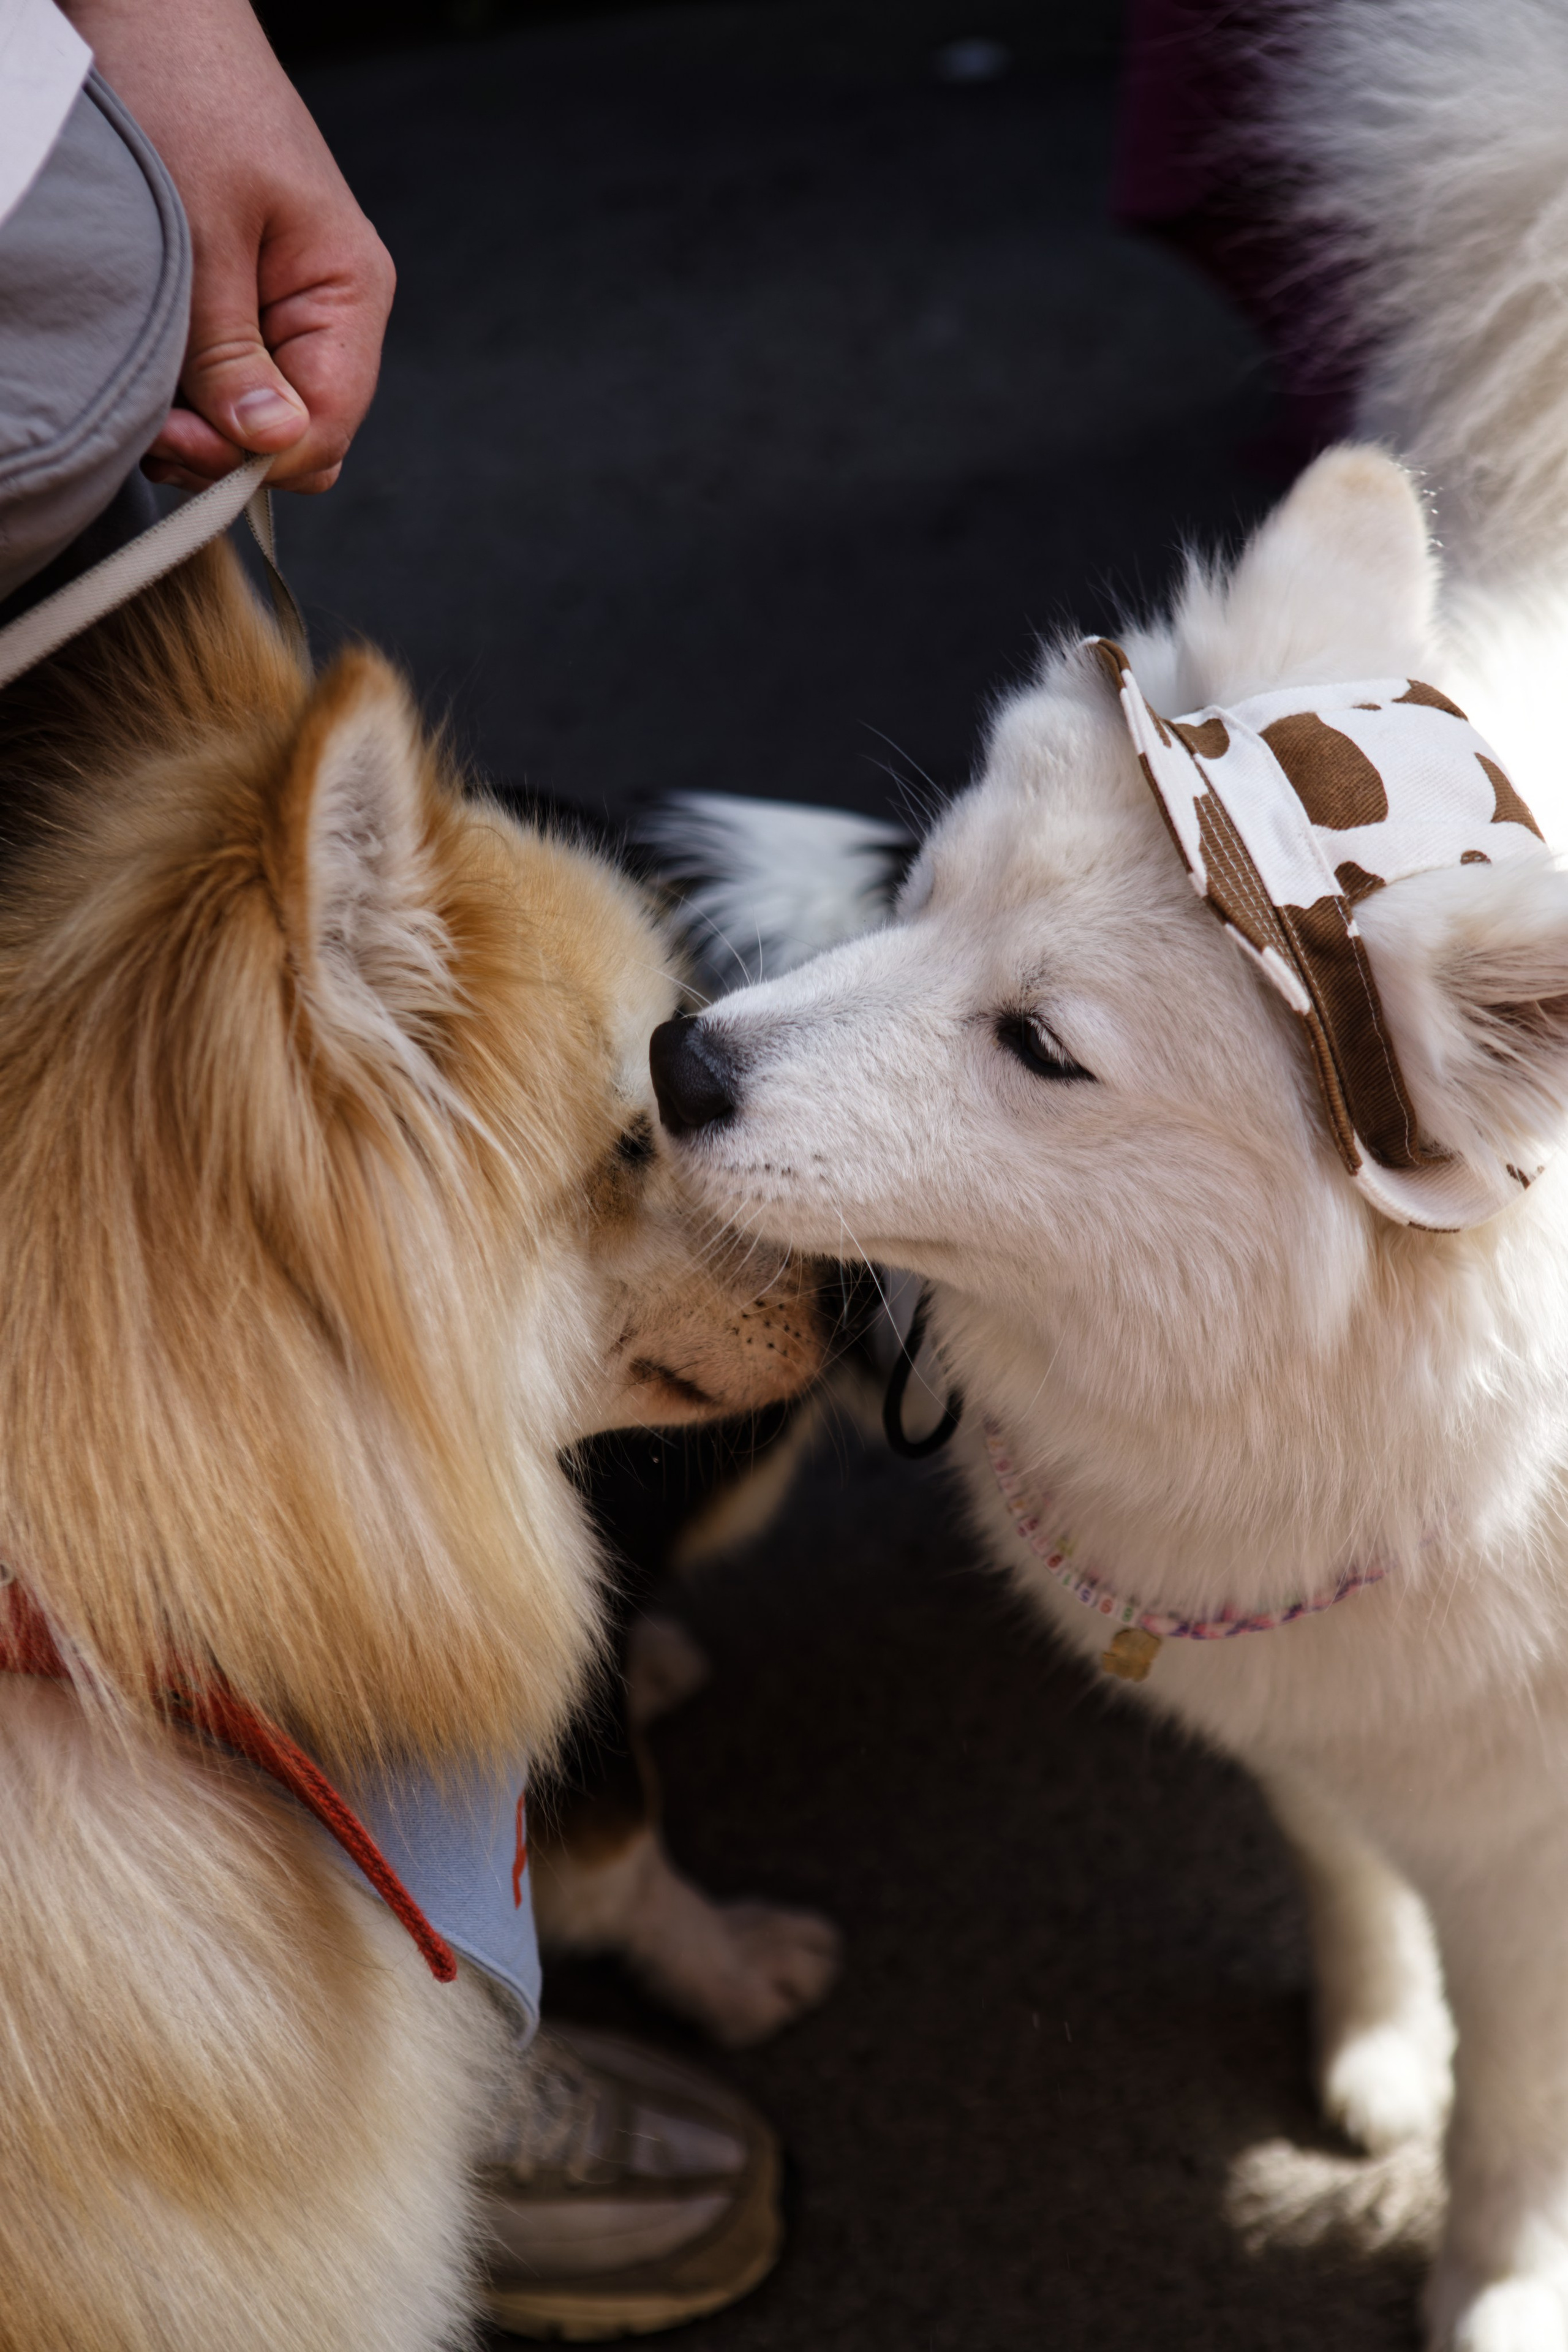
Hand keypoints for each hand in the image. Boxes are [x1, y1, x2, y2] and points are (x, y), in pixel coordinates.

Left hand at [61, 0, 394, 491]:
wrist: (158, 13)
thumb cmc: (187, 93)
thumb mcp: (203, 233)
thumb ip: (232, 349)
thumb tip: (269, 445)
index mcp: (349, 294)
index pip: (327, 429)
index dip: (256, 457)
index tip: (178, 438)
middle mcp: (331, 314)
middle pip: (298, 436)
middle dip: (226, 446)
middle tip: (152, 420)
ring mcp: (288, 312)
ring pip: (259, 419)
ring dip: (199, 422)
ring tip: (144, 386)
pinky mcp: (245, 305)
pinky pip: (230, 382)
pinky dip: (188, 392)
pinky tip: (153, 367)